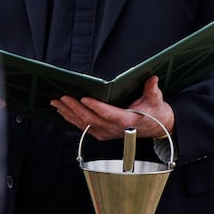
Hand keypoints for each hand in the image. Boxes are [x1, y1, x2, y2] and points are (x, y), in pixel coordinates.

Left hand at [50, 76, 174, 141]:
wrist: (156, 128)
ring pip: (84, 124)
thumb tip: (153, 79)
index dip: (96, 107)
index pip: (109, 114)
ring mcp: (106, 133)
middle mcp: (114, 129)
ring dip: (69, 113)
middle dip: (75, 108)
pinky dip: (71, 119)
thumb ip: (153, 90)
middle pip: (91, 120)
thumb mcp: (156, 100)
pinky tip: (62, 111)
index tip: (84, 98)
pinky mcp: (101, 133)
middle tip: (62, 97)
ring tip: (56, 102)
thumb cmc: (154, 113)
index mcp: (127, 121)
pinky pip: (83, 127)